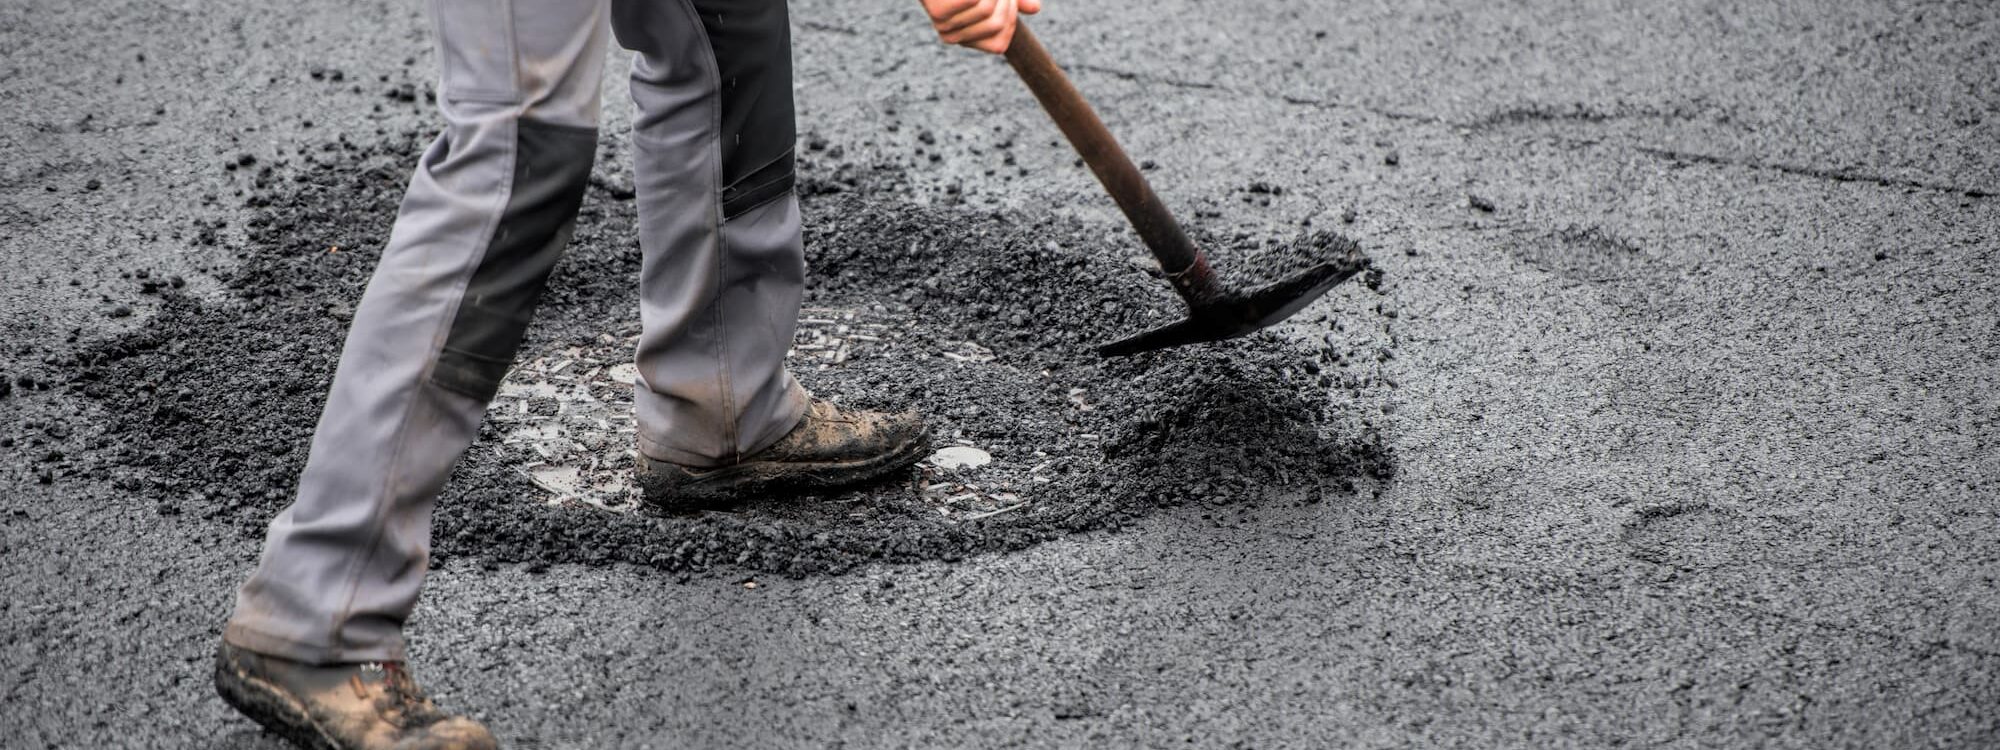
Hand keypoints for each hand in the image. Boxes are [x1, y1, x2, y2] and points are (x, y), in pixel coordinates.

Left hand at [920, 0, 1040, 54]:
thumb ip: (1013, 1)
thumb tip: (1035, 9)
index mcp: (966, 37)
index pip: (1000, 43)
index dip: (1010, 17)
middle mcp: (952, 37)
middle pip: (997, 24)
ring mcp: (943, 25)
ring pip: (987, 10)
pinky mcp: (937, 13)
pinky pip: (973, 0)